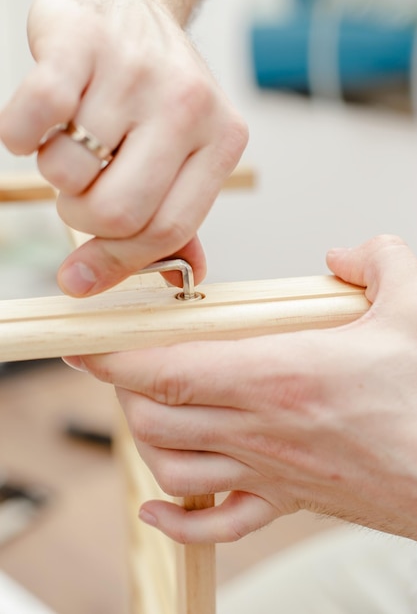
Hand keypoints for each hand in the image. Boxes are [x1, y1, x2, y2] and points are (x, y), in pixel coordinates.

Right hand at [0, 0, 247, 294]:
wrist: (135, 7)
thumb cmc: (157, 98)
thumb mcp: (186, 156)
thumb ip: (180, 219)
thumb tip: (176, 282)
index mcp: (221, 142)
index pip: (168, 229)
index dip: (118, 263)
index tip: (80, 278)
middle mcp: (187, 105)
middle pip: (117, 212)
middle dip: (82, 218)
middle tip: (81, 192)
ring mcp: (134, 71)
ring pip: (68, 172)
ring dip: (56, 173)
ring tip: (72, 142)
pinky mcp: (79, 41)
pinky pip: (33, 118)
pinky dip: (19, 136)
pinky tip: (38, 127)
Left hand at [65, 235, 416, 542]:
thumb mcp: (412, 310)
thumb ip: (377, 261)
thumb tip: (344, 254)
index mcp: (281, 374)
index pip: (170, 368)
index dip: (117, 356)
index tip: (87, 342)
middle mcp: (261, 427)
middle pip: (157, 415)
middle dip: (126, 388)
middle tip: (127, 359)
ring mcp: (267, 471)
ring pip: (172, 466)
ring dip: (144, 438)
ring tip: (145, 408)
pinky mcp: (284, 501)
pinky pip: (214, 526)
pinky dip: (176, 520)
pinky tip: (157, 505)